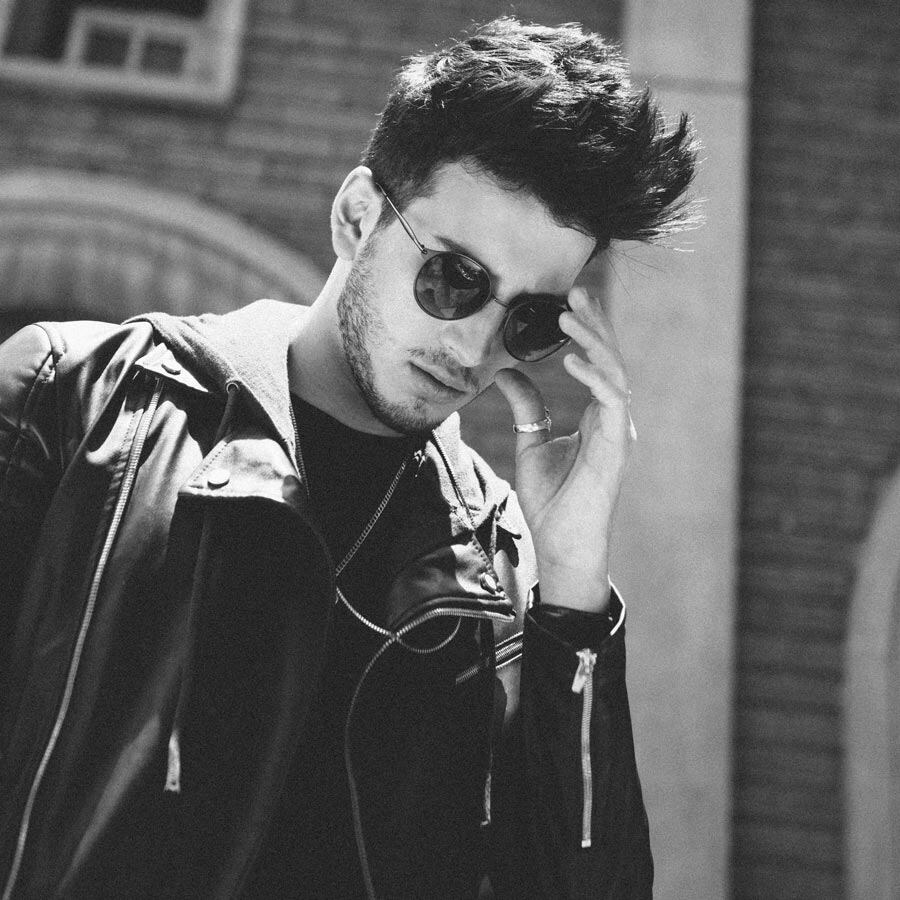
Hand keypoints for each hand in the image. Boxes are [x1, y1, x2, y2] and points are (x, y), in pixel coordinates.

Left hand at [493, 287, 635, 612]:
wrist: (560, 541)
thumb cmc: (551, 499)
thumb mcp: (531, 441)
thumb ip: (526, 406)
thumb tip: (505, 372)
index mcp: (599, 416)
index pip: (598, 363)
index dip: (588, 331)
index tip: (569, 303)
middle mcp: (613, 419)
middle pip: (610, 360)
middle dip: (595, 325)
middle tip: (575, 293)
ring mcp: (618, 432)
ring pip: (615, 372)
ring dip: (594, 342)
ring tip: (569, 317)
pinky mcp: (615, 446)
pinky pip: (612, 400)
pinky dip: (594, 376)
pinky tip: (572, 358)